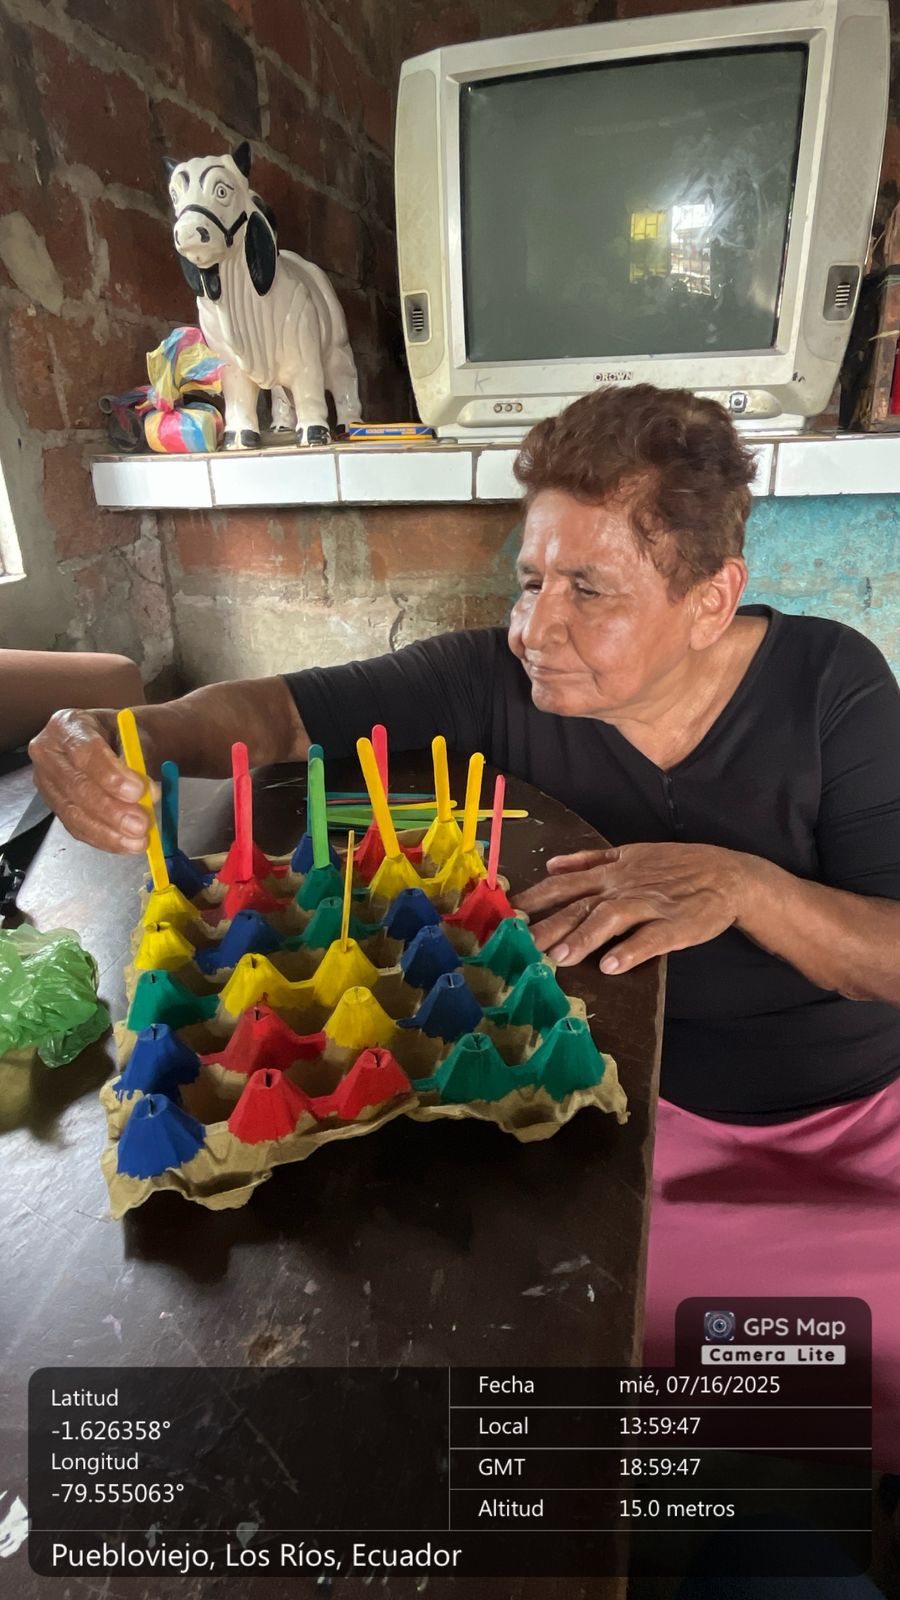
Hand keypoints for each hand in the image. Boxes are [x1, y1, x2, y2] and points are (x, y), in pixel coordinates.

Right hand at [28, 708, 158, 852]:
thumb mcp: (135, 735)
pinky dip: (105, 839)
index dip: (111, 775)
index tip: (139, 791)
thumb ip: (137, 758)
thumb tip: (144, 793)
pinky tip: (127, 843)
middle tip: (143, 823)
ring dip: (110, 831)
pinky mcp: (55, 806)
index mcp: (67, 725)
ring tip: (140, 839)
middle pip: (77, 786)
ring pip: (75, 813)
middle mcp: (48, 752)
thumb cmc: (124, 736)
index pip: (84, 751)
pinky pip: (77, 828)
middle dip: (112, 810)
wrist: (118, 743)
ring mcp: (47, 782)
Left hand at [512, 842, 752, 972]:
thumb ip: (589, 861)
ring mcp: (649, 905)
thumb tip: (552, 863)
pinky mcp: (674, 925)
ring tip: (559, 957)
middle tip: (520, 943)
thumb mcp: (629, 853)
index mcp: (611, 873)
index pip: (564, 885)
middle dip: (549, 924)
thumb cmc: (674, 866)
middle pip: (580, 905)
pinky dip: (630, 951)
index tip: (505, 913)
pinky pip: (649, 939)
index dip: (534, 898)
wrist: (725, 873)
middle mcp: (623, 888)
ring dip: (584, 937)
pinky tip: (610, 966)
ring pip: (611, 919)